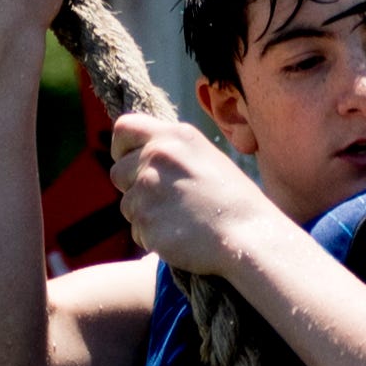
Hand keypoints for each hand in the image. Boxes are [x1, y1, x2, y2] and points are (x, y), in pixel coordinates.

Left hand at [109, 111, 279, 277]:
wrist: (248, 235)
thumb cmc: (233, 201)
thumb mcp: (206, 158)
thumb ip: (173, 153)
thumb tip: (142, 157)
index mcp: (175, 136)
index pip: (124, 128)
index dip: (121, 149)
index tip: (129, 163)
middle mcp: (157, 156)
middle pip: (117, 171)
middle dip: (131, 188)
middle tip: (162, 201)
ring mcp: (148, 188)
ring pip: (126, 204)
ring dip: (145, 215)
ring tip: (180, 220)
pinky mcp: (145, 219)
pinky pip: (136, 230)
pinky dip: (152, 237)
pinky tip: (180, 236)